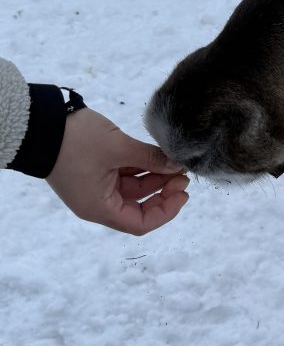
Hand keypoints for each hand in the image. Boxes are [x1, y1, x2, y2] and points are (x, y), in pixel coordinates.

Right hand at [46, 108, 189, 234]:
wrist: (39, 122)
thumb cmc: (75, 140)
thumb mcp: (118, 147)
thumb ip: (151, 158)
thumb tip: (178, 165)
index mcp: (99, 208)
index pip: (141, 223)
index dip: (166, 211)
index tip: (183, 192)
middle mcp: (98, 202)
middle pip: (139, 207)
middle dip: (164, 191)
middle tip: (182, 173)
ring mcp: (96, 186)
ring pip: (134, 189)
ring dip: (155, 177)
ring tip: (174, 161)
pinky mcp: (96, 170)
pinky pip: (125, 175)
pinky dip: (142, 167)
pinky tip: (158, 155)